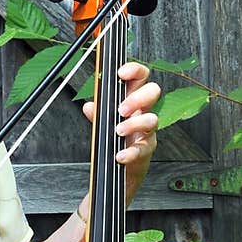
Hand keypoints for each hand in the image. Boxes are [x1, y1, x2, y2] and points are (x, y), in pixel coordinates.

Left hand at [82, 61, 159, 203]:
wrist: (120, 171)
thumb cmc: (115, 141)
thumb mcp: (102, 124)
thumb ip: (97, 114)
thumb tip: (89, 106)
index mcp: (133, 101)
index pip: (140, 78)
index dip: (135, 70)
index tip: (121, 73)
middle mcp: (143, 113)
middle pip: (153, 92)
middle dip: (137, 97)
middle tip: (121, 109)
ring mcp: (147, 132)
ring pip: (151, 120)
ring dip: (134, 124)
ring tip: (118, 131)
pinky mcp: (145, 151)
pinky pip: (142, 149)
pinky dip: (130, 152)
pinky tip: (120, 155)